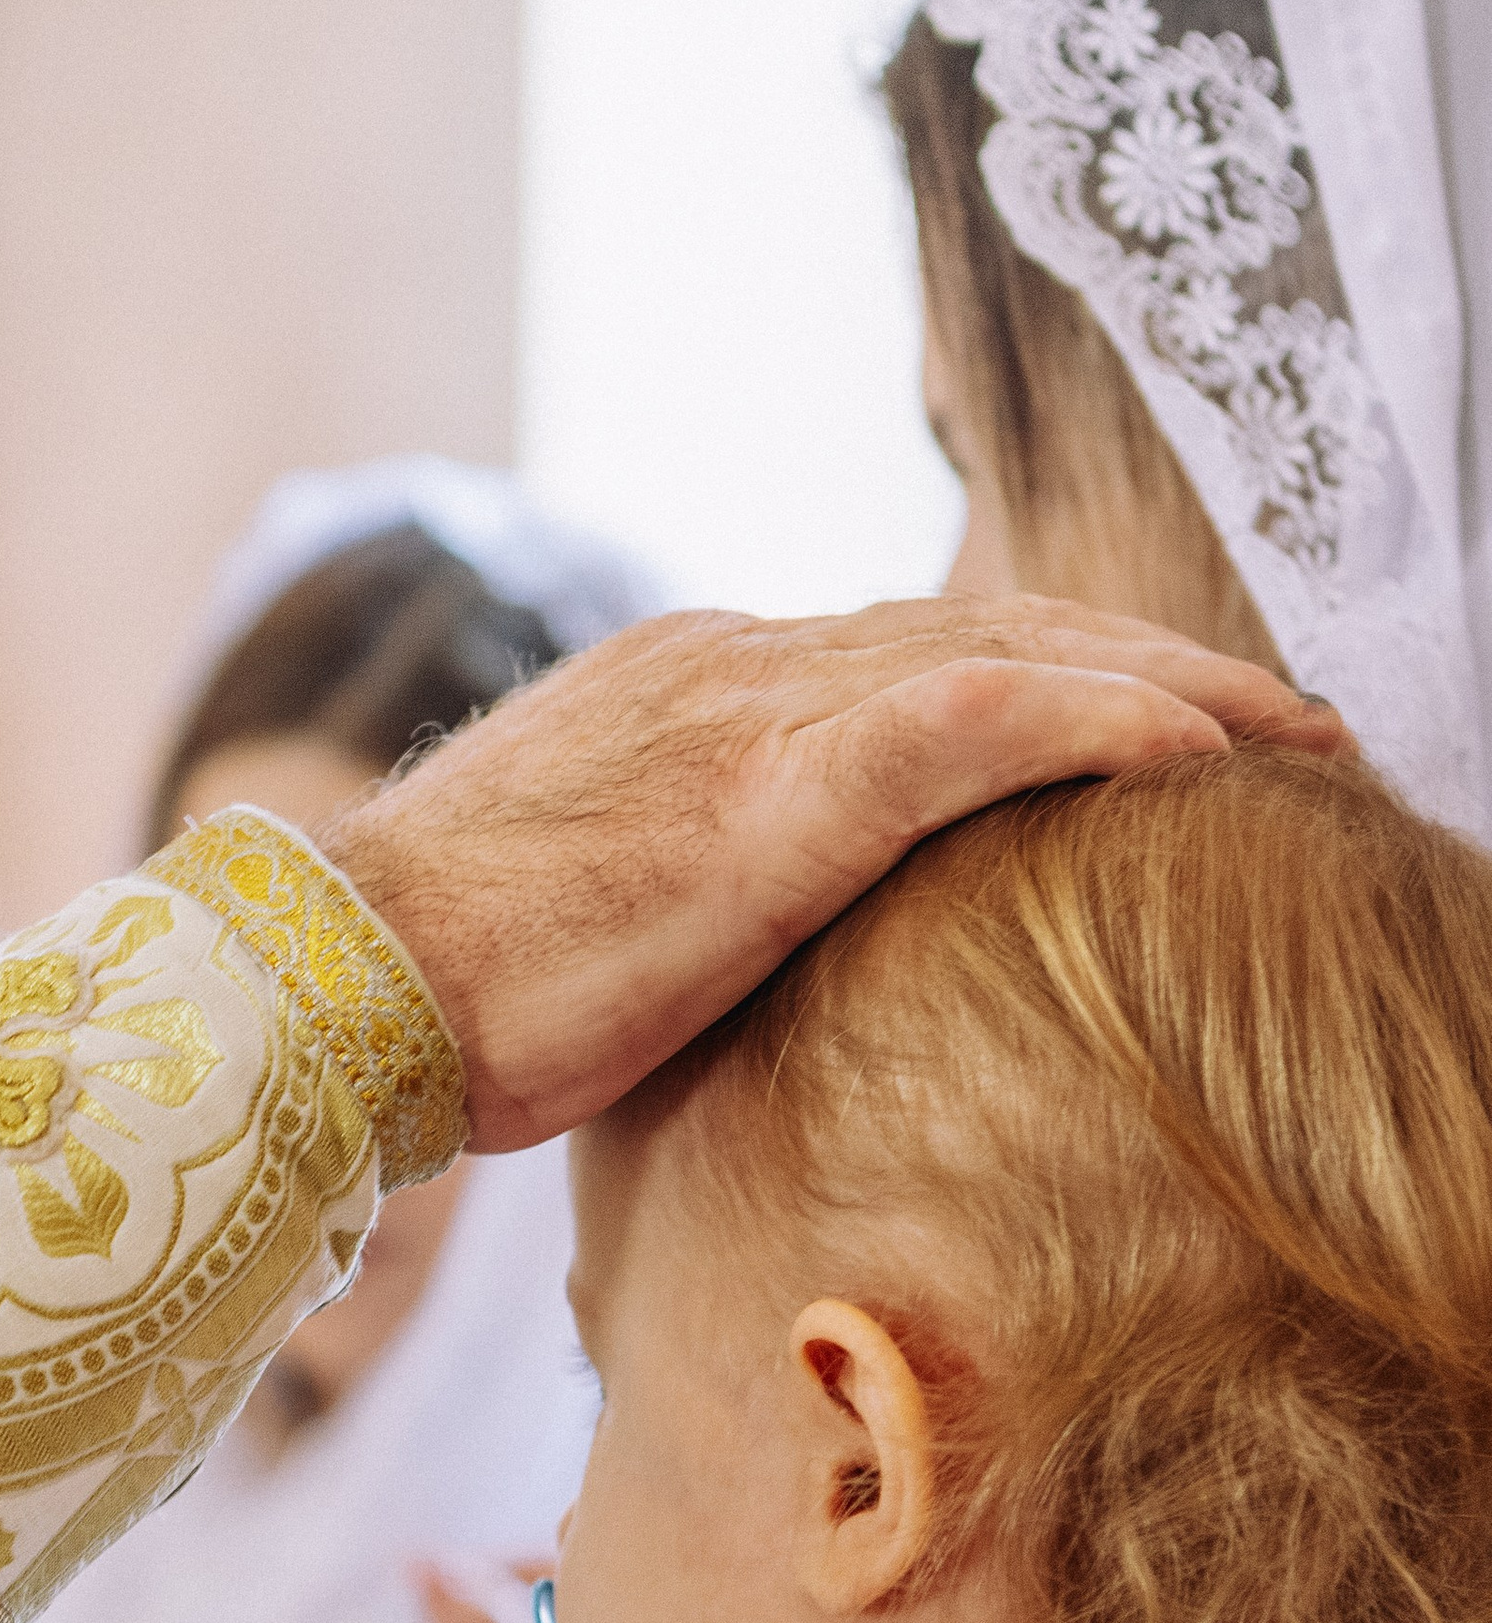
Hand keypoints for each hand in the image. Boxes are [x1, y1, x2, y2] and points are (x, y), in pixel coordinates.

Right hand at [326, 597, 1347, 1149]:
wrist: (329, 994)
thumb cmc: (438, 996)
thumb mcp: (590, 915)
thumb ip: (692, 889)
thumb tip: (743, 964)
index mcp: (691, 692)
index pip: (908, 656)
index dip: (1050, 679)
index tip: (1153, 728)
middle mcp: (733, 665)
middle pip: (986, 626)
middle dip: (1146, 658)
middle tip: (1280, 710)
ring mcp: (749, 714)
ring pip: (1008, 652)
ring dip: (1170, 683)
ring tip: (1292, 726)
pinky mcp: (767, 795)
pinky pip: (974, 721)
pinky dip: (1097, 719)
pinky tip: (1200, 750)